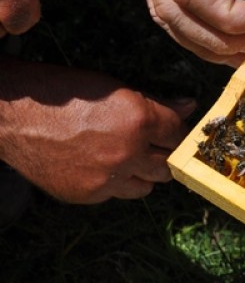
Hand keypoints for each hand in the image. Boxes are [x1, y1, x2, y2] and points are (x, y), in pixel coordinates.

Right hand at [0, 59, 195, 203]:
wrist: (12, 114)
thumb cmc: (64, 93)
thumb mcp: (114, 88)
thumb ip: (155, 102)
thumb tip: (189, 105)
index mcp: (139, 120)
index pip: (178, 135)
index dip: (176, 133)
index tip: (170, 132)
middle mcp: (128, 152)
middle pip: (167, 167)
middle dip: (162, 156)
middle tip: (150, 147)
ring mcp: (108, 177)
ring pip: (146, 186)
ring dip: (141, 174)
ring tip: (123, 157)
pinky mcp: (88, 194)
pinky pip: (115, 194)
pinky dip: (114, 183)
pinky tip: (98, 165)